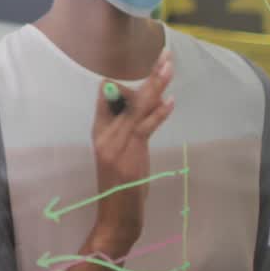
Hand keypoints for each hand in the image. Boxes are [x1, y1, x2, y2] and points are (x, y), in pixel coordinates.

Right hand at [89, 50, 174, 254]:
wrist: (116, 216)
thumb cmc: (119, 187)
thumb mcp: (117, 155)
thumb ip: (125, 130)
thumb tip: (144, 106)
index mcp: (99, 131)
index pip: (107, 95)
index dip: (127, 82)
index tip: (152, 70)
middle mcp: (105, 134)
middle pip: (127, 95)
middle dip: (149, 74)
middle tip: (165, 54)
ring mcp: (117, 144)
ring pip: (138, 106)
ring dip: (155, 84)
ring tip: (168, 65)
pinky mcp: (131, 155)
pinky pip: (145, 127)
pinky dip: (158, 113)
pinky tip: (170, 101)